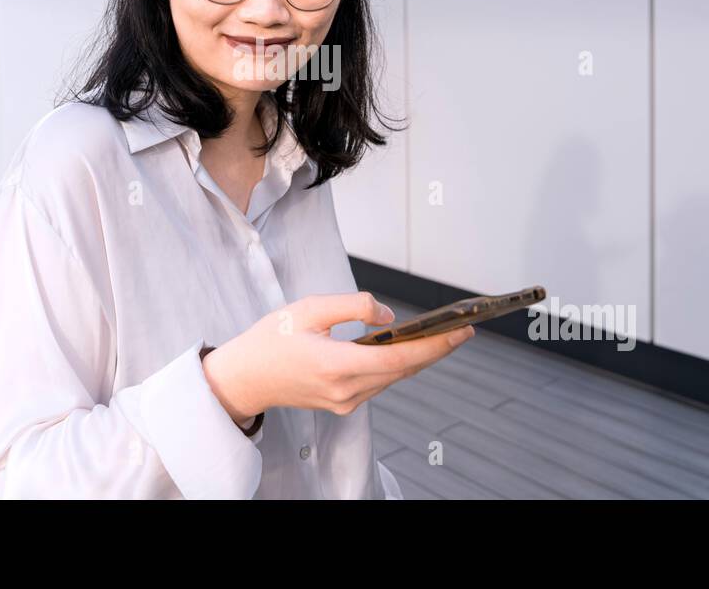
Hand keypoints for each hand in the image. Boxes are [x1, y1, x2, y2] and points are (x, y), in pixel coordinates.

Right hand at [201, 292, 474, 422]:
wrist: (244, 378)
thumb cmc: (271, 339)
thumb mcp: (309, 308)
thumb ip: (353, 306)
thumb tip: (388, 317)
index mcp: (336, 365)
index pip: (399, 358)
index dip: (434, 345)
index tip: (461, 330)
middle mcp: (346, 390)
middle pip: (404, 370)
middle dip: (436, 349)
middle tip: (464, 328)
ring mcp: (345, 401)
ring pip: (393, 377)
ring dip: (418, 357)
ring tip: (443, 334)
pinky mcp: (343, 403)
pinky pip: (379, 381)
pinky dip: (397, 364)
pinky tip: (409, 348)